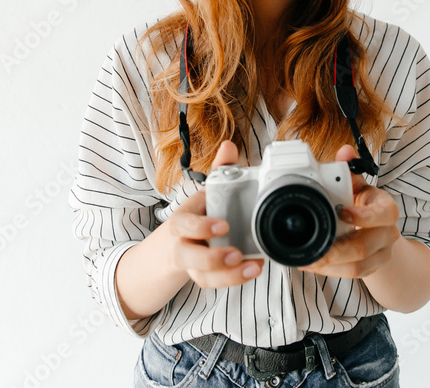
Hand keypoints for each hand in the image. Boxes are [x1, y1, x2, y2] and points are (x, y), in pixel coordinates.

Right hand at [165, 140, 264, 288]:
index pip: (184, 224)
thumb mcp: (207, 192)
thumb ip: (220, 170)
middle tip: (235, 254)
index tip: (223, 226)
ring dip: (227, 276)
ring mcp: (192, 264)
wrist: (176, 244)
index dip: (201, 227)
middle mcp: (183, 244)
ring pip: (202, 276)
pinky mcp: (203, 276)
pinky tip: (253, 269)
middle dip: (211, 258)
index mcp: (182, 220)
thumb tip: (229, 146)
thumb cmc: (198, 214)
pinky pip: (214, 283)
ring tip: (251, 267)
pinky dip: (234, 279)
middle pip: (187, 256)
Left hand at [299, 144, 401, 278]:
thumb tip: (345, 151)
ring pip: (357, 267)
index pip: (384, 214)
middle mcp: (388, 233)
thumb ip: (350, 169)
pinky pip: (351, 275)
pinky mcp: (371, 269)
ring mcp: (381, 254)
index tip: (342, 212)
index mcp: (386, 209)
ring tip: (307, 259)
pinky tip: (312, 265)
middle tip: (313, 246)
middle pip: (365, 247)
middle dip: (336, 249)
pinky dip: (329, 272)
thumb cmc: (365, 204)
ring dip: (329, 265)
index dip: (364, 216)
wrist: (381, 231)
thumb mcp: (359, 185)